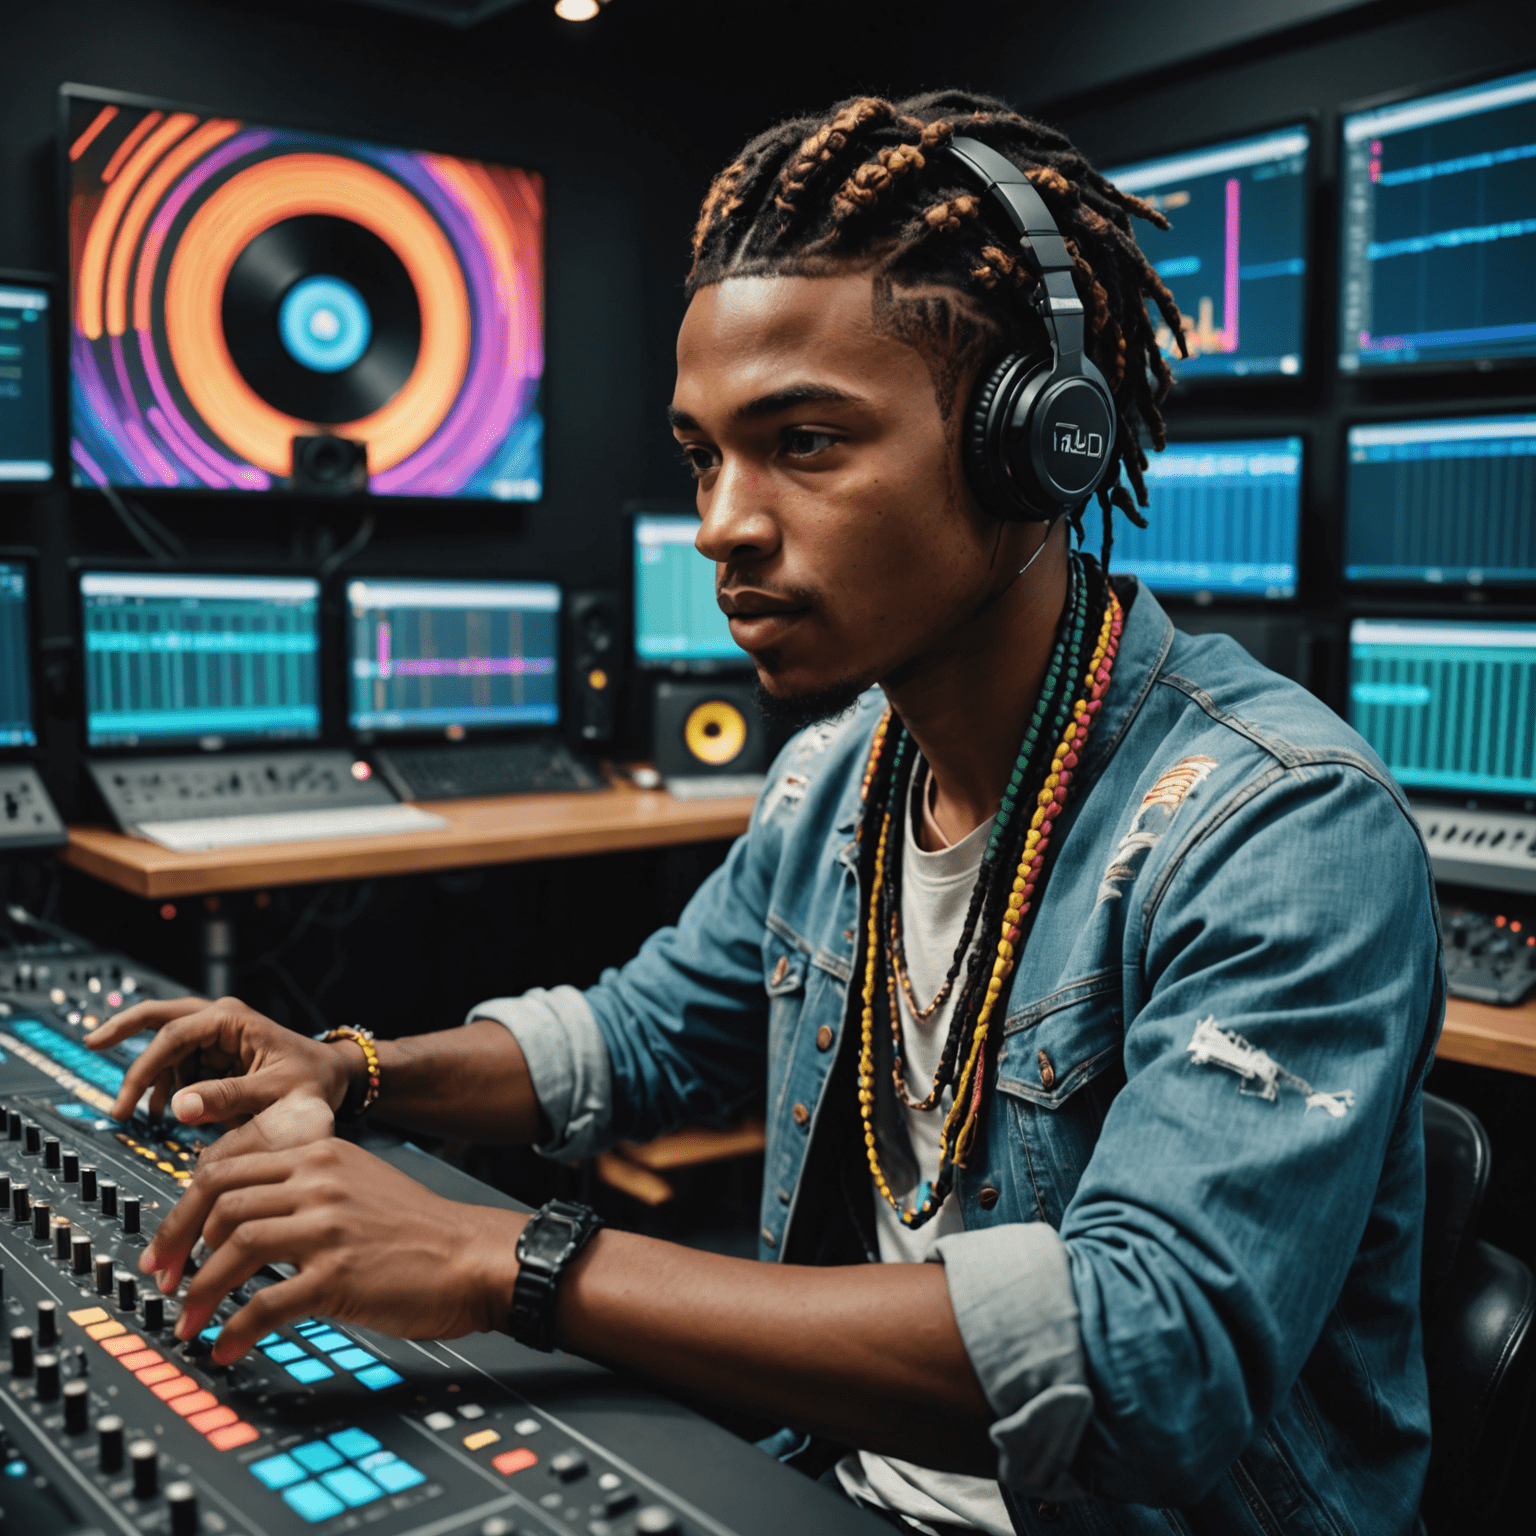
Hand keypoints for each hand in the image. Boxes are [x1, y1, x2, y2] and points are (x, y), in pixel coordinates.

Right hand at [84, 995, 358, 1126]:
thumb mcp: (276, 1094)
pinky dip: (167, 1086)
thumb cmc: (313, 1082)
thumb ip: (229, 1099)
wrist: (335, 1080)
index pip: (173, 1035)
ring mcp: (216, 1036)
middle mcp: (220, 1020)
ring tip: (147, 1113)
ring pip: (166, 1048)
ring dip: (152, 1077)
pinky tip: (164, 1111)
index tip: (124, 1104)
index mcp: (232, 1020)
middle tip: (91, 1041)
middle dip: (124, 1029)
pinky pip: (180, 1066)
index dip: (142, 1068)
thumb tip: (178, 1106)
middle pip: (160, 1016)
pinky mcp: (216, 1055)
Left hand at [143, 1138, 523, 1363]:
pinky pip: (266, 1303)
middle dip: (178, 1248)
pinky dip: (236, 1329)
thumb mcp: (359, 1182)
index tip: (167, 1246)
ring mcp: (329, 1225)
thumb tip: (239, 1220)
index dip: (182, 1210)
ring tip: (189, 1322)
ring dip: (200, 1291)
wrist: (474, 1254)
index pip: (225, 1168)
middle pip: (219, 1202)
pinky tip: (228, 1348)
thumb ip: (305, 1187)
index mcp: (321, 1153)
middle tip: (164, 1284)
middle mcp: (320, 1180)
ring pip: (236, 1247)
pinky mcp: (339, 1274)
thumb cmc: (421, 1229)